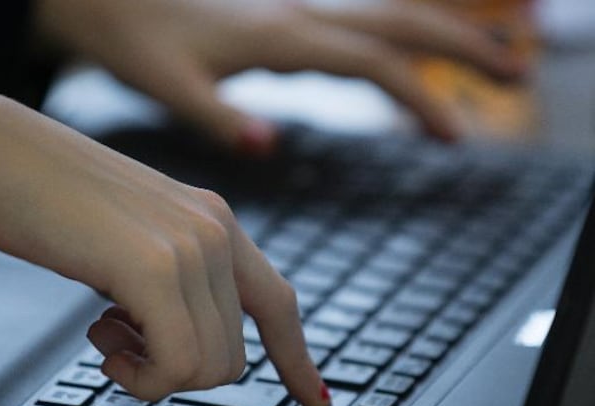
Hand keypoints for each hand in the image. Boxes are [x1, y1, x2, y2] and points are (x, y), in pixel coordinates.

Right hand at [0, 85, 329, 405]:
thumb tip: (176, 339)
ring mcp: (191, 248)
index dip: (296, 358)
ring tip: (104, 332)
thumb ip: (169, 276)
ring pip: (208, 367)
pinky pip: (176, 366)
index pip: (278, 302)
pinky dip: (140, 378)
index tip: (314, 397)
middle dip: (178, 369)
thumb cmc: (48, 196)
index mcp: (214, 219)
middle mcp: (214, 231)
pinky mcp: (155, 269)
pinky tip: (102, 343)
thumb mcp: (131, 236)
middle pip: (233, 354)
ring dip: (153, 372)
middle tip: (120, 340)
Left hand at [34, 0, 524, 154]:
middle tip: (516, 76)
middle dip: (462, 48)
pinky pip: (355, 29)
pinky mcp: (281, 22)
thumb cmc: (132, 39)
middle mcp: (296, 17)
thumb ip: (218, 117)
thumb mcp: (169, 85)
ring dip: (440, 41)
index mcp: (279, 36)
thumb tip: (267, 145)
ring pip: (385, 19)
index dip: (420, 97)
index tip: (454, 136)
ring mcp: (293, 15)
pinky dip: (395, 47)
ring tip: (487, 67)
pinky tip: (403, 70)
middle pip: (400, 24)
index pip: (372, 64)